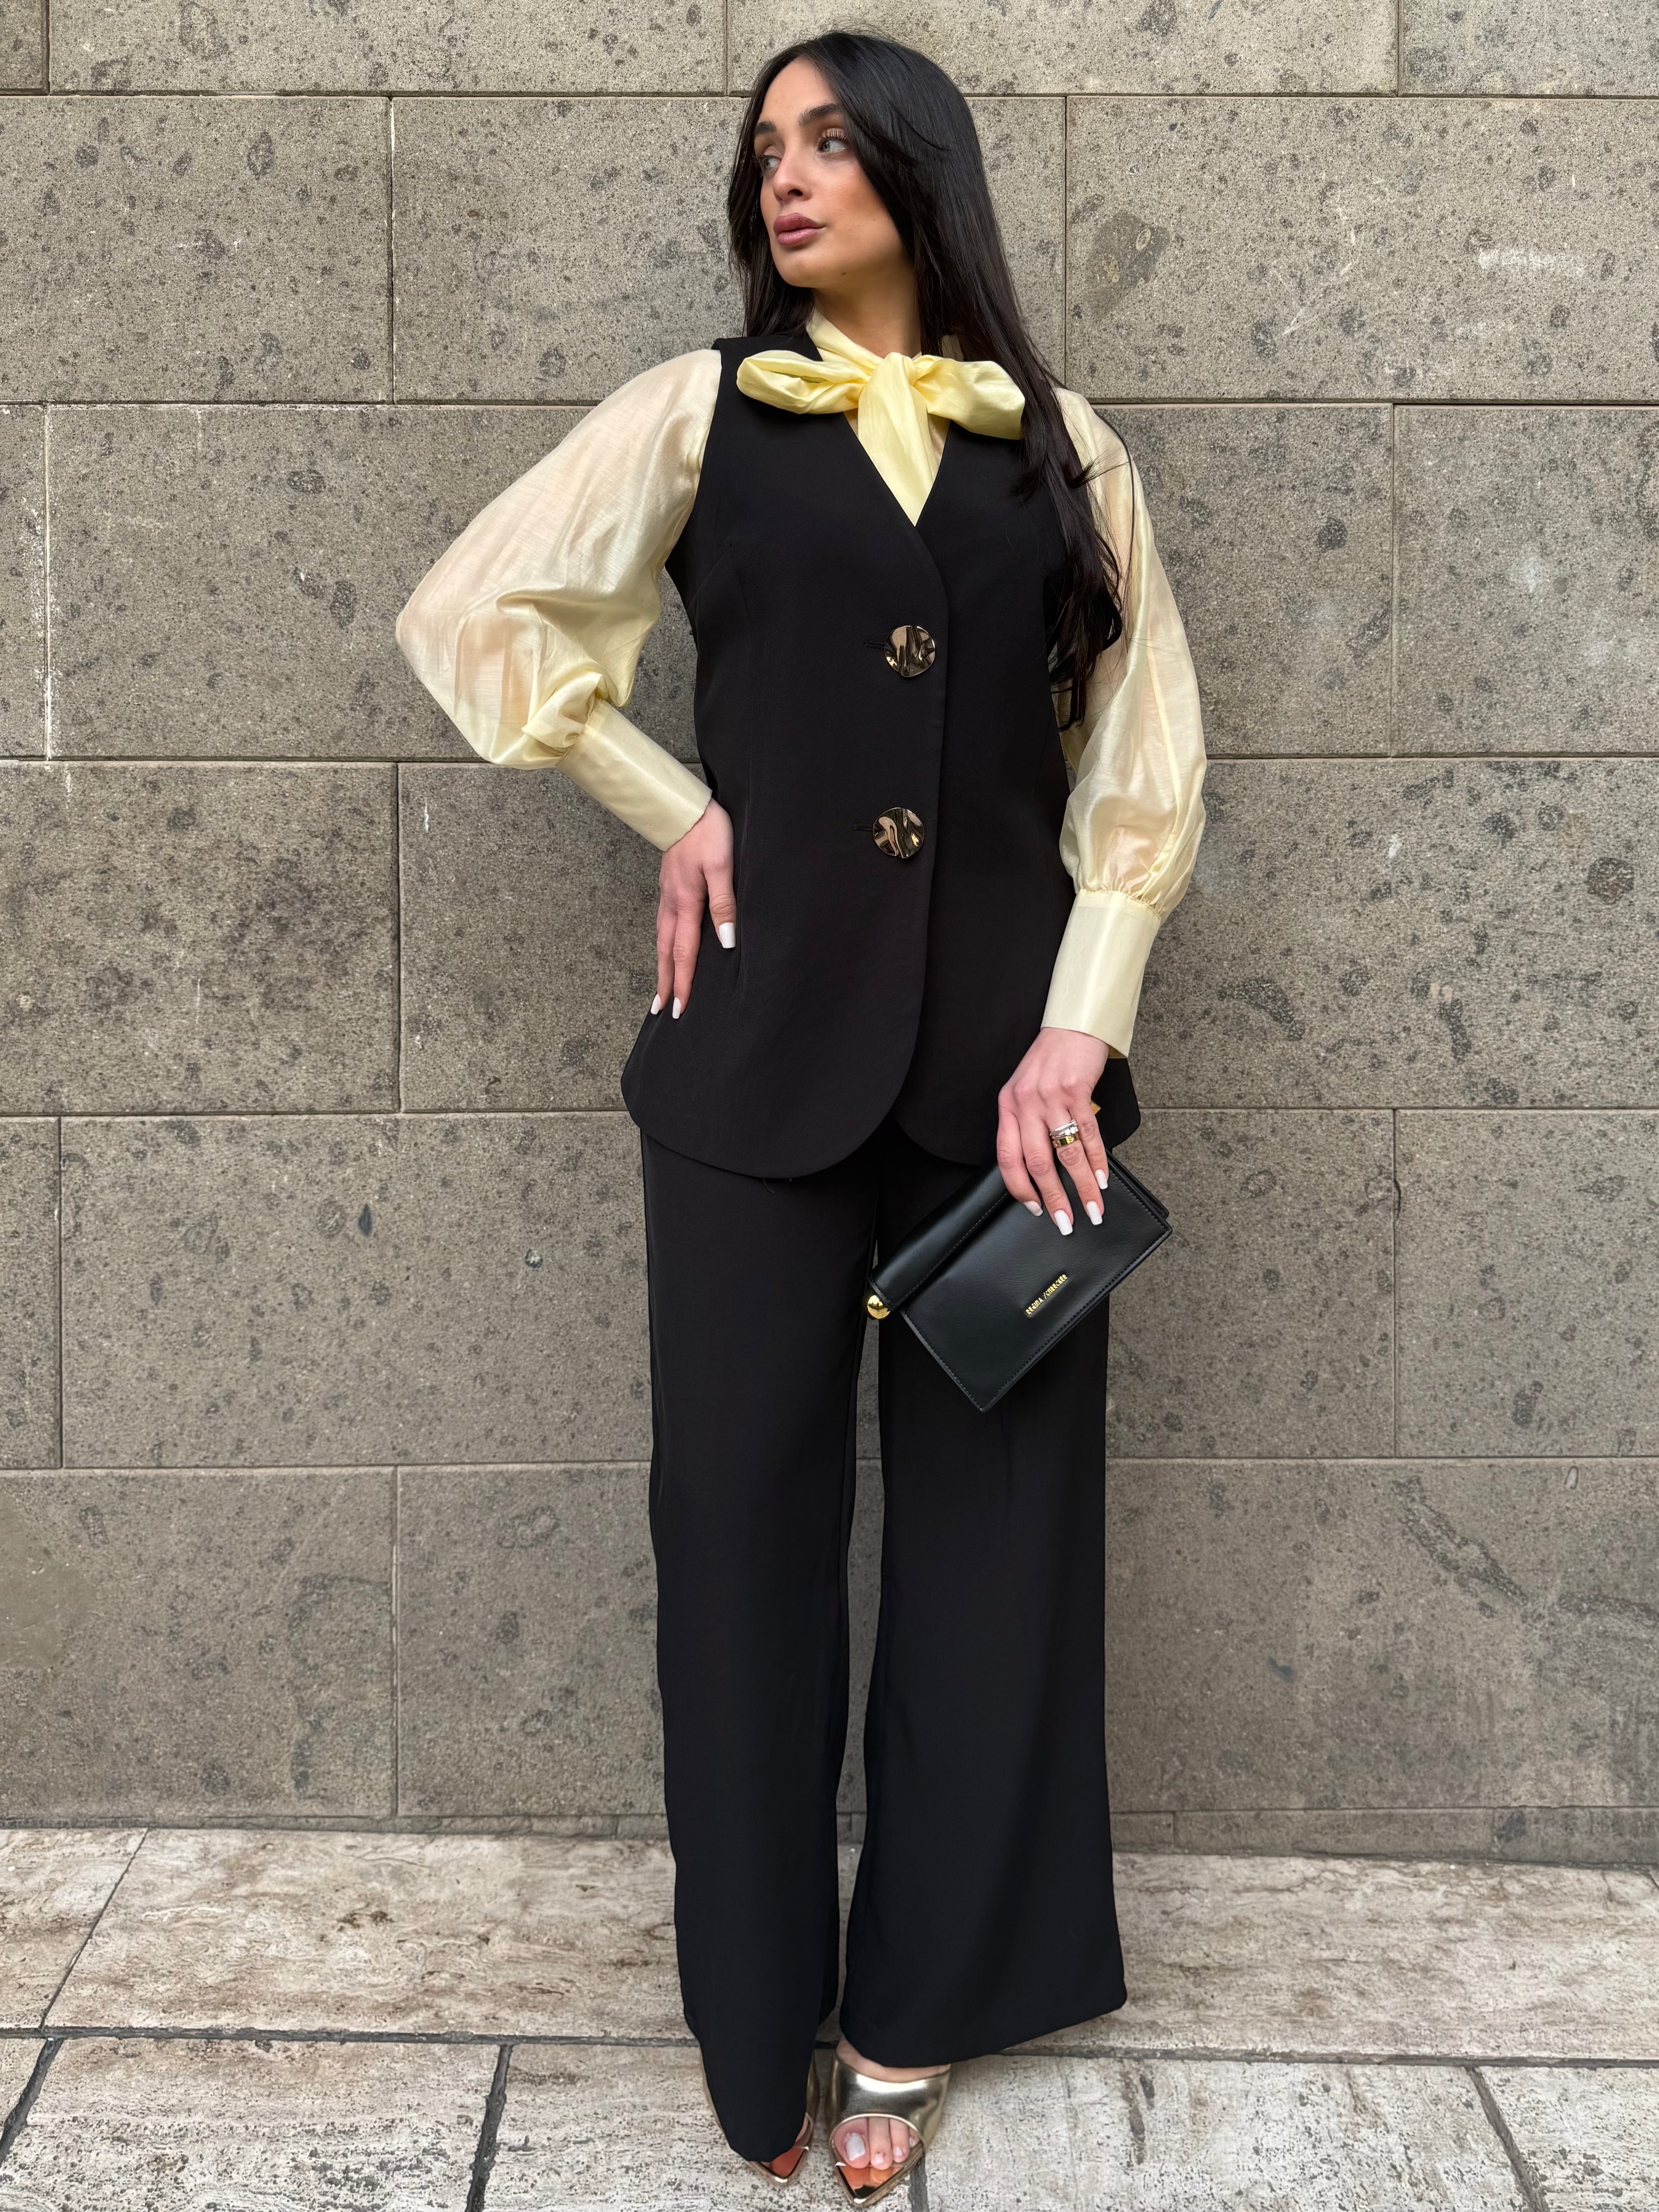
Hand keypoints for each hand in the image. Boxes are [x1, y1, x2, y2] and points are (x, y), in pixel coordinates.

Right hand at [653, 799, 733, 1016]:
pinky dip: (664, 946)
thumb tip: (726, 941)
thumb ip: (724, 903)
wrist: (684, 807)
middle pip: (666, 952)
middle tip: (661, 1011)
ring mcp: (666, 896)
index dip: (682, 981)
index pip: (684, 952)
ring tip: (661, 989)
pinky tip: (668, 951)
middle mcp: (671, 903)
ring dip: (662, 967)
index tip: (680, 1007)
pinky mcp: (668, 887)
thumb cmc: (708, 832)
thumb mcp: (723, 865)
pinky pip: (664, 926)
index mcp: (685, 902)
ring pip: (662, 940)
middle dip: (664, 983)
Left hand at [996, 1026, 1112, 1233]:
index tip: (1034, 1209)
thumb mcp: (1026, 1091)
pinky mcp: (1077, 1091)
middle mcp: (1026, 1104)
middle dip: (1054, 1197)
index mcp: (1008, 1106)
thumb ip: (1027, 1125)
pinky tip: (1102, 1178)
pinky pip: (1088, 1134)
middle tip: (1065, 1222)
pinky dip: (1097, 1160)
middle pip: (1038, 1162)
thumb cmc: (1049, 1062)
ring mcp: (1051, 1097)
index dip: (1020, 1188)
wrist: (1071, 1026)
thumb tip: (1040, 1168)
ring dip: (1082, 1186)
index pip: (1007, 1157)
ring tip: (1092, 1209)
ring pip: (1066, 1153)